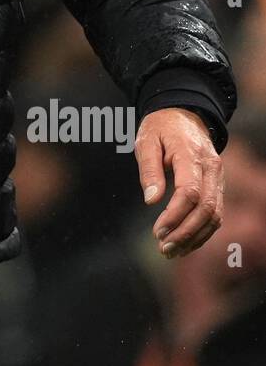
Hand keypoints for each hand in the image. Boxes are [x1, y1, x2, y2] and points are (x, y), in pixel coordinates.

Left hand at [135, 108, 224, 258]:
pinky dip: (202, 232)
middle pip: (207, 208)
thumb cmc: (161, 128)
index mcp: (192, 155)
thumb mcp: (146, 140)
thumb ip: (149, 170)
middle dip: (185, 232)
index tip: (157, 231)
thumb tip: (151, 201)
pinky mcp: (218, 186)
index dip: (175, 216)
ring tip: (171, 251)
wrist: (184, 114)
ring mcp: (219, 178)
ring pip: (215, 215)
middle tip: (163, 247)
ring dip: (194, 237)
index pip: (190, 192)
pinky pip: (216, 214)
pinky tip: (184, 243)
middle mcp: (212, 168)